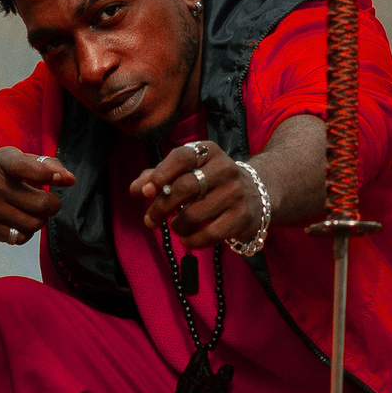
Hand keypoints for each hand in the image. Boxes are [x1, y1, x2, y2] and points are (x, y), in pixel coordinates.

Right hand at [0, 147, 74, 244]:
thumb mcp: (15, 159)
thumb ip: (45, 165)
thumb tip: (69, 180)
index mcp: (3, 162)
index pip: (27, 167)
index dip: (48, 174)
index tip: (60, 179)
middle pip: (41, 204)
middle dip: (53, 205)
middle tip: (48, 202)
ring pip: (33, 224)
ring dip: (40, 220)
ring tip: (33, 213)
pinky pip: (19, 238)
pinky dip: (26, 233)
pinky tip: (20, 223)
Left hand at [132, 140, 259, 250]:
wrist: (255, 194)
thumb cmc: (209, 182)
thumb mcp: (186, 172)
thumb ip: (156, 178)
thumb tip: (135, 190)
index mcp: (208, 151)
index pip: (182, 157)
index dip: (161, 173)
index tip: (146, 191)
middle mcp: (225, 168)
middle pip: (185, 188)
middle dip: (161, 207)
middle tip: (150, 220)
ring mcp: (236, 193)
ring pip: (194, 214)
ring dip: (177, 226)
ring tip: (175, 227)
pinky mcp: (242, 217)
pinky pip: (209, 234)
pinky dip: (192, 241)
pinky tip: (187, 240)